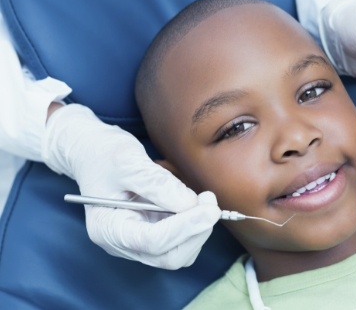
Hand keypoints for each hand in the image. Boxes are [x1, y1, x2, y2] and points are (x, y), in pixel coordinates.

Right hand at [42, 104, 220, 267]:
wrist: (93, 152)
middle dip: (196, 231)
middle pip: (169, 256)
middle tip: (210, 201)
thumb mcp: (127, 161)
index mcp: (108, 229)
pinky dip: (194, 226)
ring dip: (198, 229)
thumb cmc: (103, 154)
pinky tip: (193, 203)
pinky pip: (181, 241)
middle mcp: (122, 243)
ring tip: (201, 199)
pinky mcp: (151, 233)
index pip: (153, 241)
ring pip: (179, 253)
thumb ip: (157, 184)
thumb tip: (190, 204)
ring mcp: (137, 241)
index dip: (185, 227)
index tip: (210, 208)